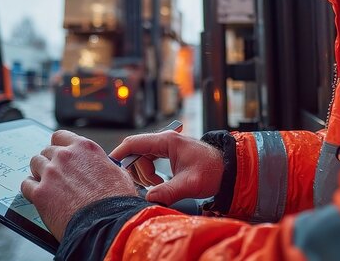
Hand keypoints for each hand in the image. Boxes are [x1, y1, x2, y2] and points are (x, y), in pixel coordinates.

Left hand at [21, 130, 136, 240]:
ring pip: (35, 163)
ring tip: (46, 184)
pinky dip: (30, 189)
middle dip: (50, 161)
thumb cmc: (116, 202)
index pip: (60, 136)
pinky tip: (37, 195)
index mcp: (84, 148)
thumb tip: (104, 166)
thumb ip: (104, 164)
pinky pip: (26, 184)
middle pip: (46, 151)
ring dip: (39, 172)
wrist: (107, 224)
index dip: (58, 146)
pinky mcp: (40, 193)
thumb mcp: (118, 174)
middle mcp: (65, 156)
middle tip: (55, 174)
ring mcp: (51, 173)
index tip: (59, 154)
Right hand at [109, 131, 223, 205]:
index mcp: (166, 141)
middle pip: (135, 153)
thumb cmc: (212, 171)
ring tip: (160, 185)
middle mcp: (164, 141)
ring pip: (141, 159)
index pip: (134, 143)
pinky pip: (149, 161)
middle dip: (137, 171)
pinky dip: (150, 174)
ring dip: (145, 175)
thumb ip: (168, 191)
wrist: (228, 169)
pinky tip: (159, 183)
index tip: (111, 166)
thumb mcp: (190, 184)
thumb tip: (149, 199)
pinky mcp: (167, 153)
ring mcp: (165, 146)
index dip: (120, 154)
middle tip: (151, 185)